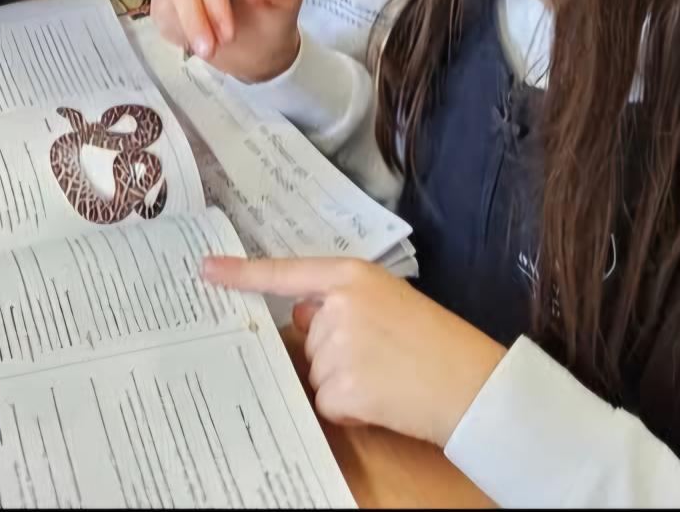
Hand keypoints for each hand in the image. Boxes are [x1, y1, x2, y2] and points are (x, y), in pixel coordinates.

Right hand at [150, 0, 303, 81]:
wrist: (258, 45)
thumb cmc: (272, 17)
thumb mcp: (288, 0)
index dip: (215, 2)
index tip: (228, 35)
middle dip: (195, 19)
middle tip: (211, 50)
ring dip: (185, 28)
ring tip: (209, 51)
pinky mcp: (165, 0)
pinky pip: (159, 13)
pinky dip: (175, 31)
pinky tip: (195, 42)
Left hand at [204, 256, 507, 446]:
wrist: (475, 386)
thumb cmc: (439, 343)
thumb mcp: (391, 302)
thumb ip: (342, 302)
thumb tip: (300, 316)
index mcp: (353, 276)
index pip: (285, 272)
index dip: (241, 273)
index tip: (205, 270)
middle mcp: (338, 306)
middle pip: (306, 336)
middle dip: (334, 352)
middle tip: (384, 357)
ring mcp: (337, 346)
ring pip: (317, 371)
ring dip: (344, 382)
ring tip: (390, 377)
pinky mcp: (341, 386)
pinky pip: (326, 400)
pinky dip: (349, 408)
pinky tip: (383, 400)